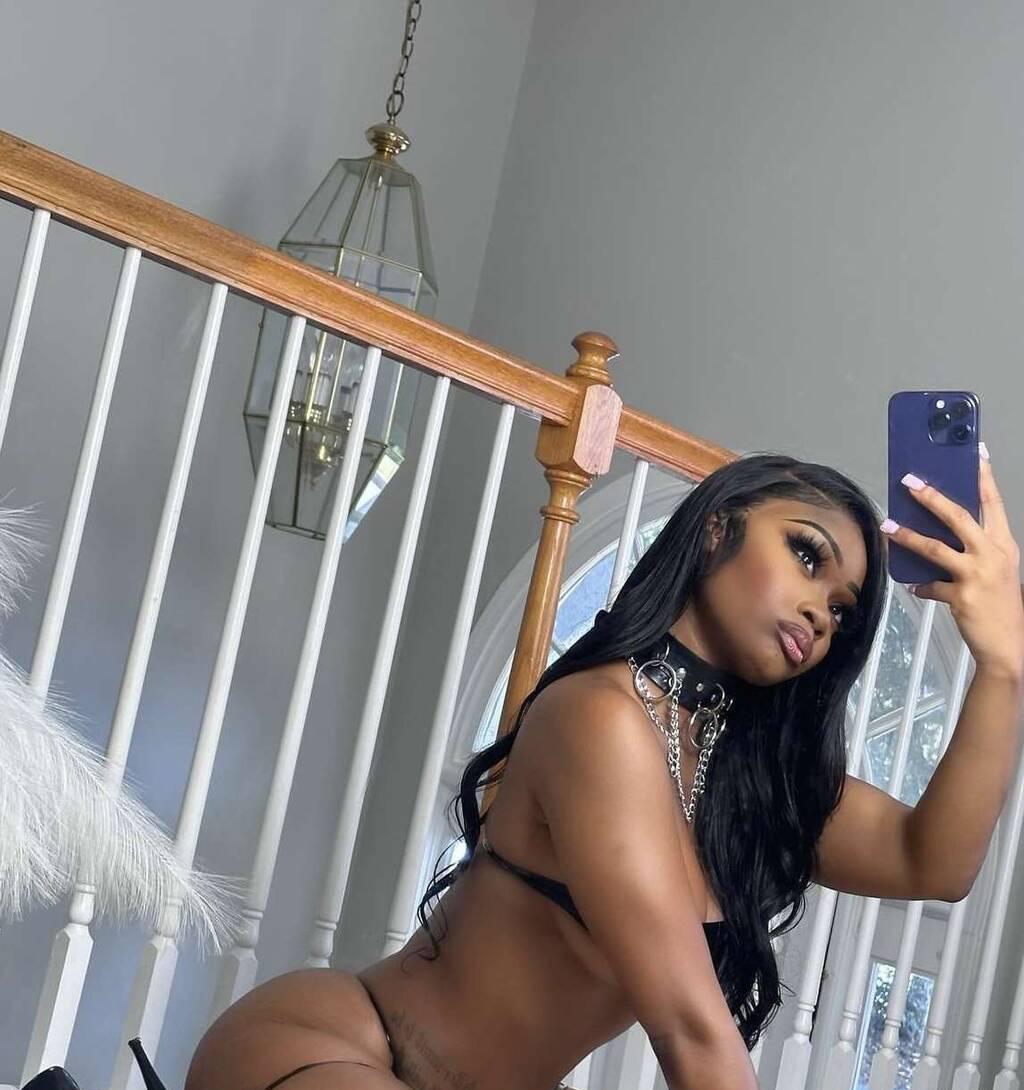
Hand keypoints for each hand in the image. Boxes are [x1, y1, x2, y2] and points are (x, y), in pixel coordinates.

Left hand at [880, 451, 1023, 679]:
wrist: (1009, 646)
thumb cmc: (1000, 605)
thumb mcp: (996, 571)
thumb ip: (973, 551)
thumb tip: (940, 533)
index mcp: (1004, 545)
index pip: (993, 503)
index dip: (983, 477)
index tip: (974, 453)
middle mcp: (993, 555)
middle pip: (959, 517)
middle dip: (932, 497)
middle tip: (909, 481)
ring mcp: (977, 575)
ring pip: (936, 547)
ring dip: (908, 536)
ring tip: (888, 525)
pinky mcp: (961, 596)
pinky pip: (930, 586)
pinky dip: (920, 585)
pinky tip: (914, 586)